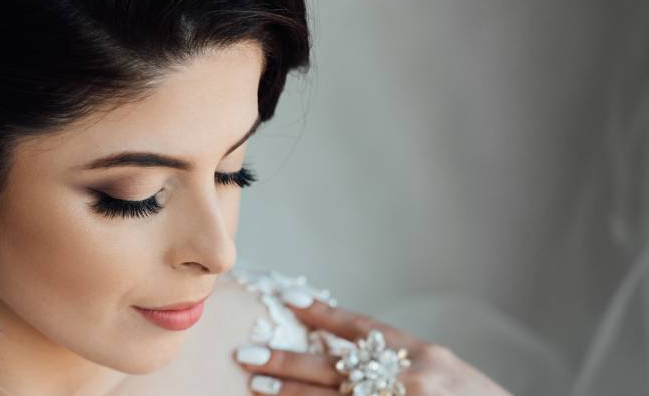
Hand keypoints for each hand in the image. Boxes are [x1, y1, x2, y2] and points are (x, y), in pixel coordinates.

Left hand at [232, 296, 511, 394]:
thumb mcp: (440, 368)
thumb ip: (397, 356)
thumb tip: (342, 348)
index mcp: (423, 354)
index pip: (363, 327)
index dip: (323, 314)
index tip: (287, 298)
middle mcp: (411, 379)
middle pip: (336, 367)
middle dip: (288, 361)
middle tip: (246, 354)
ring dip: (292, 394)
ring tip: (256, 384)